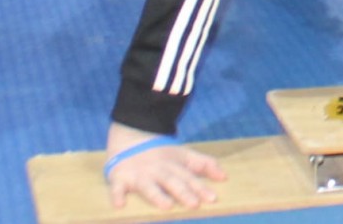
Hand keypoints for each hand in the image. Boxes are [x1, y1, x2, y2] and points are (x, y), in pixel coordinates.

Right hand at [105, 122, 226, 211]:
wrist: (131, 137)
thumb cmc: (162, 155)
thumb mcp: (184, 156)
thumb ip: (204, 165)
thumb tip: (225, 176)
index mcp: (174, 165)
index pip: (189, 177)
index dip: (201, 187)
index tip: (212, 198)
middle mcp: (158, 170)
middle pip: (171, 182)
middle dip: (183, 192)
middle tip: (194, 204)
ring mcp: (139, 175)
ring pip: (148, 186)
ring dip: (157, 195)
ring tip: (166, 206)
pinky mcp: (120, 178)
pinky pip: (117, 188)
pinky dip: (117, 195)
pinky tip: (120, 205)